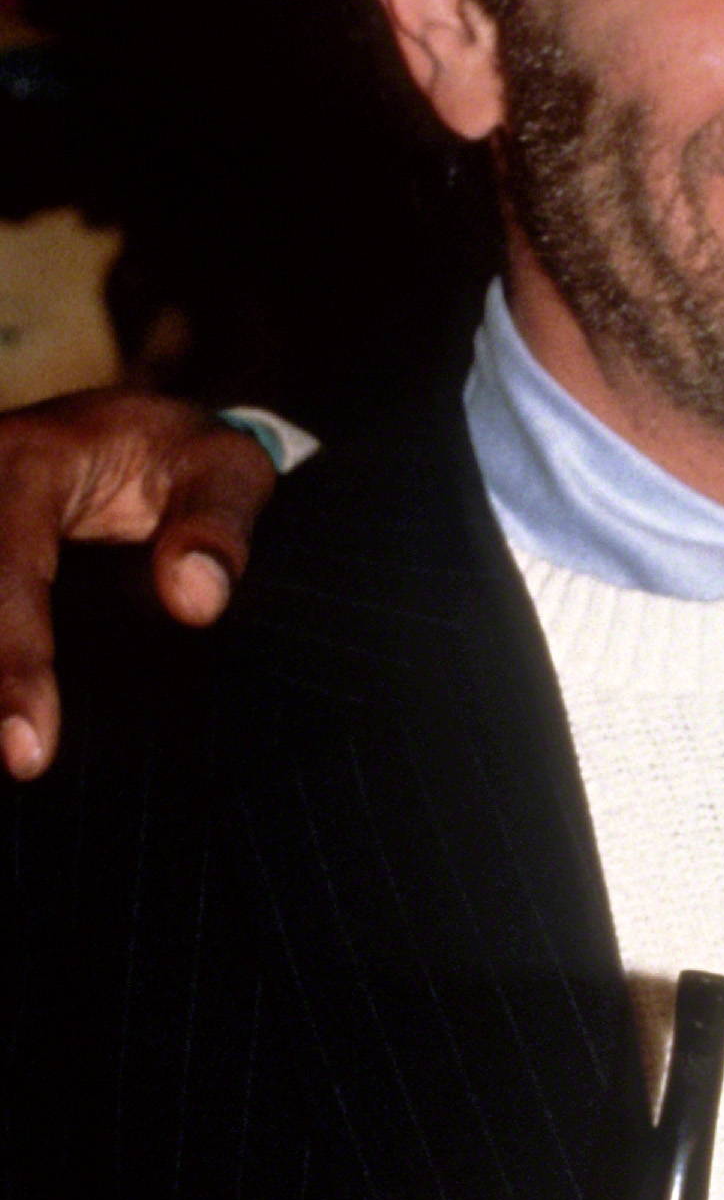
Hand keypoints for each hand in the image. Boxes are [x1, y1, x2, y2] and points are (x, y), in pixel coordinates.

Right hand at [0, 391, 279, 779]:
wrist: (150, 429)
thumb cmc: (190, 453)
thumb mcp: (225, 466)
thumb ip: (217, 524)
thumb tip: (196, 599)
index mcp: (29, 461)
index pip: (6, 564)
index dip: (13, 657)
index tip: (31, 747)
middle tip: (20, 770)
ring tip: (12, 760)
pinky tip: (11, 723)